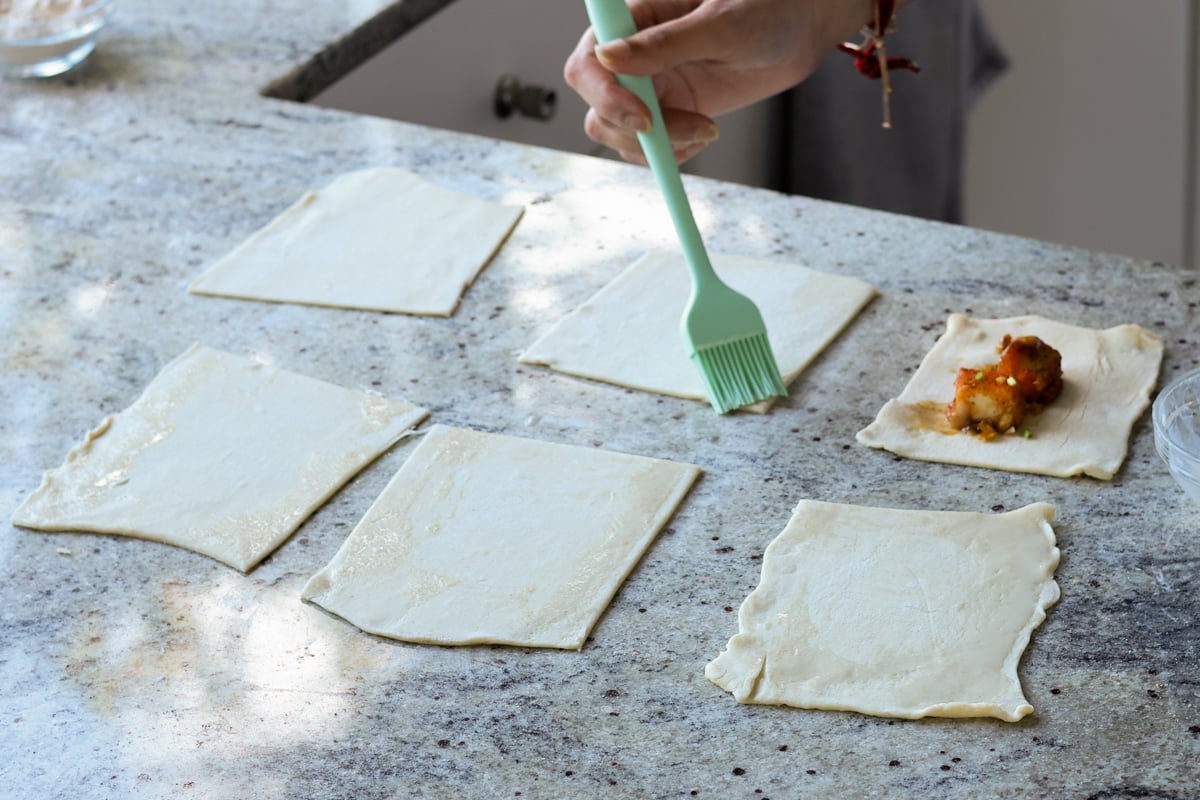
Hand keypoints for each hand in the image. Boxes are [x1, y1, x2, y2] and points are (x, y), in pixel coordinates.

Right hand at [564, 0, 874, 164]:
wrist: (801, 28)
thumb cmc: (767, 7)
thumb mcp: (720, 24)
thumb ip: (665, 43)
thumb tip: (609, 58)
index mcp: (635, 19)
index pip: (588, 61)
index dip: (603, 95)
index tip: (644, 118)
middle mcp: (634, 54)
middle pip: (596, 104)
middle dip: (632, 128)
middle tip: (689, 130)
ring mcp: (650, 85)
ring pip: (616, 131)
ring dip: (656, 145)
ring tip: (706, 130)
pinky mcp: (669, 110)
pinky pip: (648, 146)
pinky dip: (672, 152)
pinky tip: (706, 134)